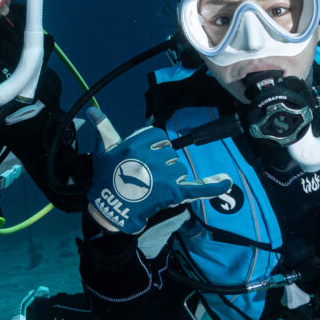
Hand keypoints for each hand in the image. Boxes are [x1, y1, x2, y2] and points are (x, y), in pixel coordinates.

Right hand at [87, 126, 235, 234]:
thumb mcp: (103, 151)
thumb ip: (104, 129)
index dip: (154, 149)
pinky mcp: (174, 192)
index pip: (159, 138)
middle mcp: (155, 155)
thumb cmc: (105, 179)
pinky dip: (213, 186)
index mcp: (139, 142)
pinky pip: (197, 187)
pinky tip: (226, 182)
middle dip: (161, 166)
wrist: (111, 208)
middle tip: (145, 178)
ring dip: (171, 179)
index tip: (143, 160)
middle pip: (170, 155)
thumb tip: (93, 111)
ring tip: (152, 189)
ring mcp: (166, 174)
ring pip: (179, 170)